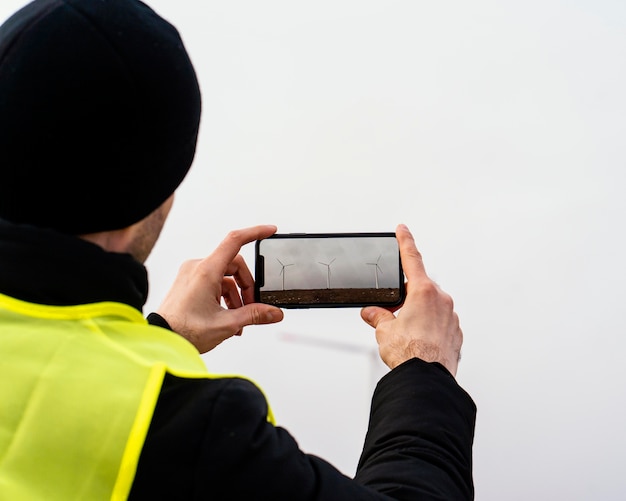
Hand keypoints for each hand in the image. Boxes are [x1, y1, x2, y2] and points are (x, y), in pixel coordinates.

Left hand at [156, 225, 283, 352]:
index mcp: (206, 271)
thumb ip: (254, 315)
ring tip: (238, 319)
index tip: (270, 231)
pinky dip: (224, 296)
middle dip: (246, 286)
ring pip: (225, 276)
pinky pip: (214, 282)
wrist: (162, 339)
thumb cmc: (184, 331)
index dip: (255, 233)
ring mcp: (191, 274)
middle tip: (252, 307)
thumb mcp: (226, 324)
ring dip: (236, 295)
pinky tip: (227, 317)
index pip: (235, 241)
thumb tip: (274, 313)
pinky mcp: (188, 282)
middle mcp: (197, 267)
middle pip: (234, 266)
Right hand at [361, 224, 462, 375]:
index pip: (412, 259)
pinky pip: (440, 324)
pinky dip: (429, 329)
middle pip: (419, 289)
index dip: (405, 242)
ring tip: (405, 335)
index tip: (403, 229)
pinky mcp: (456, 334)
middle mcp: (441, 301)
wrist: (427, 379)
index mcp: (423, 292)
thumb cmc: (410, 353)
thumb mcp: (384, 331)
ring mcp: (451, 317)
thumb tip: (372, 313)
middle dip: (405, 298)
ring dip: (418, 315)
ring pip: (431, 308)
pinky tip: (418, 343)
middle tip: (391, 314)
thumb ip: (378, 317)